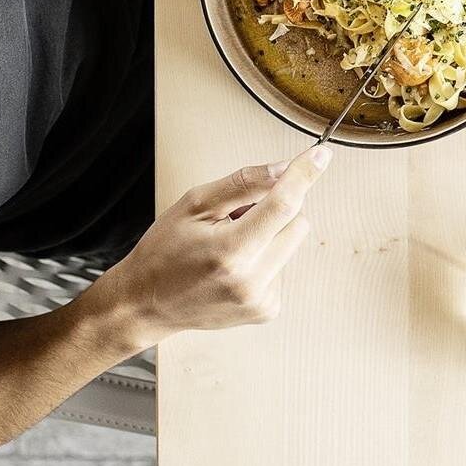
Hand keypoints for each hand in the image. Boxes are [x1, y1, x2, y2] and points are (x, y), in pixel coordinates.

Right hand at [96, 146, 332, 343]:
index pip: (283, 205)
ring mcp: (260, 300)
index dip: (304, 175)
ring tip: (229, 246)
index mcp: (230, 251)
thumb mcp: (194, 205)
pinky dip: (266, 258)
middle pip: (297, 222)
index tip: (322, 154)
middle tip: (236, 218)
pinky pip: (283, 266)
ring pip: (292, 243)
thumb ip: (243, 184)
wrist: (143, 305)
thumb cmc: (164, 251)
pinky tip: (233, 268)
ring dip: (269, 234)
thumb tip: (284, 168)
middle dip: (276, 209)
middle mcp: (251, 280)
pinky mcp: (266, 310)